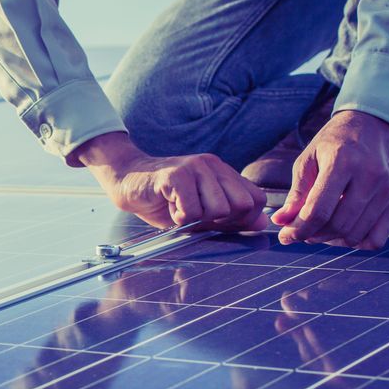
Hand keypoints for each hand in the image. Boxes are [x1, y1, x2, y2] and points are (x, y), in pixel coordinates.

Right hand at [77, 132, 267, 230]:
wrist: (125, 180)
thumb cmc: (161, 197)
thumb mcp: (200, 210)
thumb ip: (230, 216)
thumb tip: (263, 223)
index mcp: (222, 172)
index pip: (255, 199)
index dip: (242, 219)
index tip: (216, 222)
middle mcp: (212, 165)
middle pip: (241, 205)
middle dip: (221, 221)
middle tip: (195, 216)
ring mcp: (195, 168)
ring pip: (219, 209)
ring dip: (197, 219)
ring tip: (179, 210)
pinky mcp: (175, 175)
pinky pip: (192, 210)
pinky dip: (180, 218)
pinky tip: (169, 207)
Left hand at [272, 110, 388, 249]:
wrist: (374, 125)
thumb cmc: (335, 142)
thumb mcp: (308, 160)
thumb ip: (296, 193)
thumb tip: (280, 221)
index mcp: (343, 162)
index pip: (318, 210)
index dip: (298, 229)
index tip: (286, 235)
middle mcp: (370, 177)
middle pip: (337, 225)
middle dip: (311, 235)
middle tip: (299, 230)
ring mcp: (386, 190)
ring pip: (354, 235)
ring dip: (330, 239)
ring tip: (317, 228)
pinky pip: (375, 238)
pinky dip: (355, 241)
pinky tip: (341, 230)